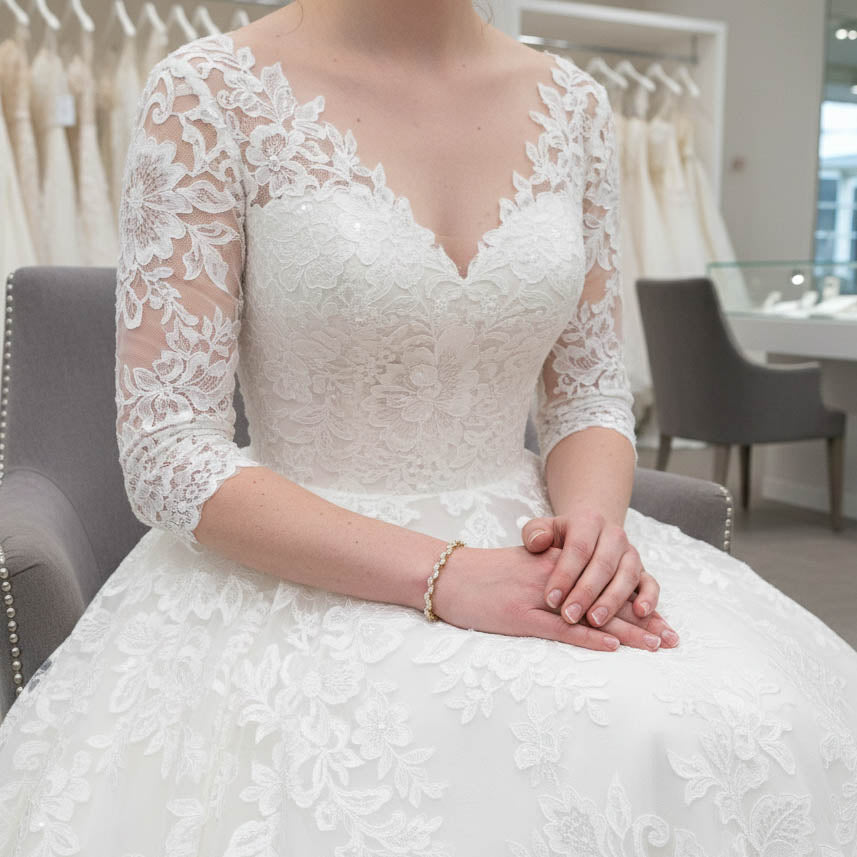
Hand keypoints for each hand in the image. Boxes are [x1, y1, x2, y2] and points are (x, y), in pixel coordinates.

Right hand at [428, 544, 671, 652]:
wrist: (445, 575)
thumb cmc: (481, 575)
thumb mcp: (520, 566)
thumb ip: (549, 572)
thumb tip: (574, 590)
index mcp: (554, 564)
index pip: (603, 581)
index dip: (633, 600)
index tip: (660, 616)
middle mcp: (553, 577)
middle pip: (606, 597)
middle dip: (641, 618)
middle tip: (672, 636)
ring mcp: (537, 597)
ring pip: (591, 614)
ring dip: (626, 631)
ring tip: (657, 644)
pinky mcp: (520, 616)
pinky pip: (560, 628)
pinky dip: (587, 637)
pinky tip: (611, 645)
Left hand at [520, 510, 678, 647]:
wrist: (589, 531)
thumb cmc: (560, 537)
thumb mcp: (542, 529)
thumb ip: (535, 533)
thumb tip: (538, 542)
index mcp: (588, 521)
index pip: (578, 548)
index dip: (565, 574)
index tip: (550, 599)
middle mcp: (614, 535)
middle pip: (603, 564)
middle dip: (585, 592)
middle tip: (569, 615)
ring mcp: (631, 553)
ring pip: (627, 576)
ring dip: (612, 600)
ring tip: (595, 621)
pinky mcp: (643, 570)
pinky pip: (651, 583)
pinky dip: (649, 598)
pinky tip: (640, 613)